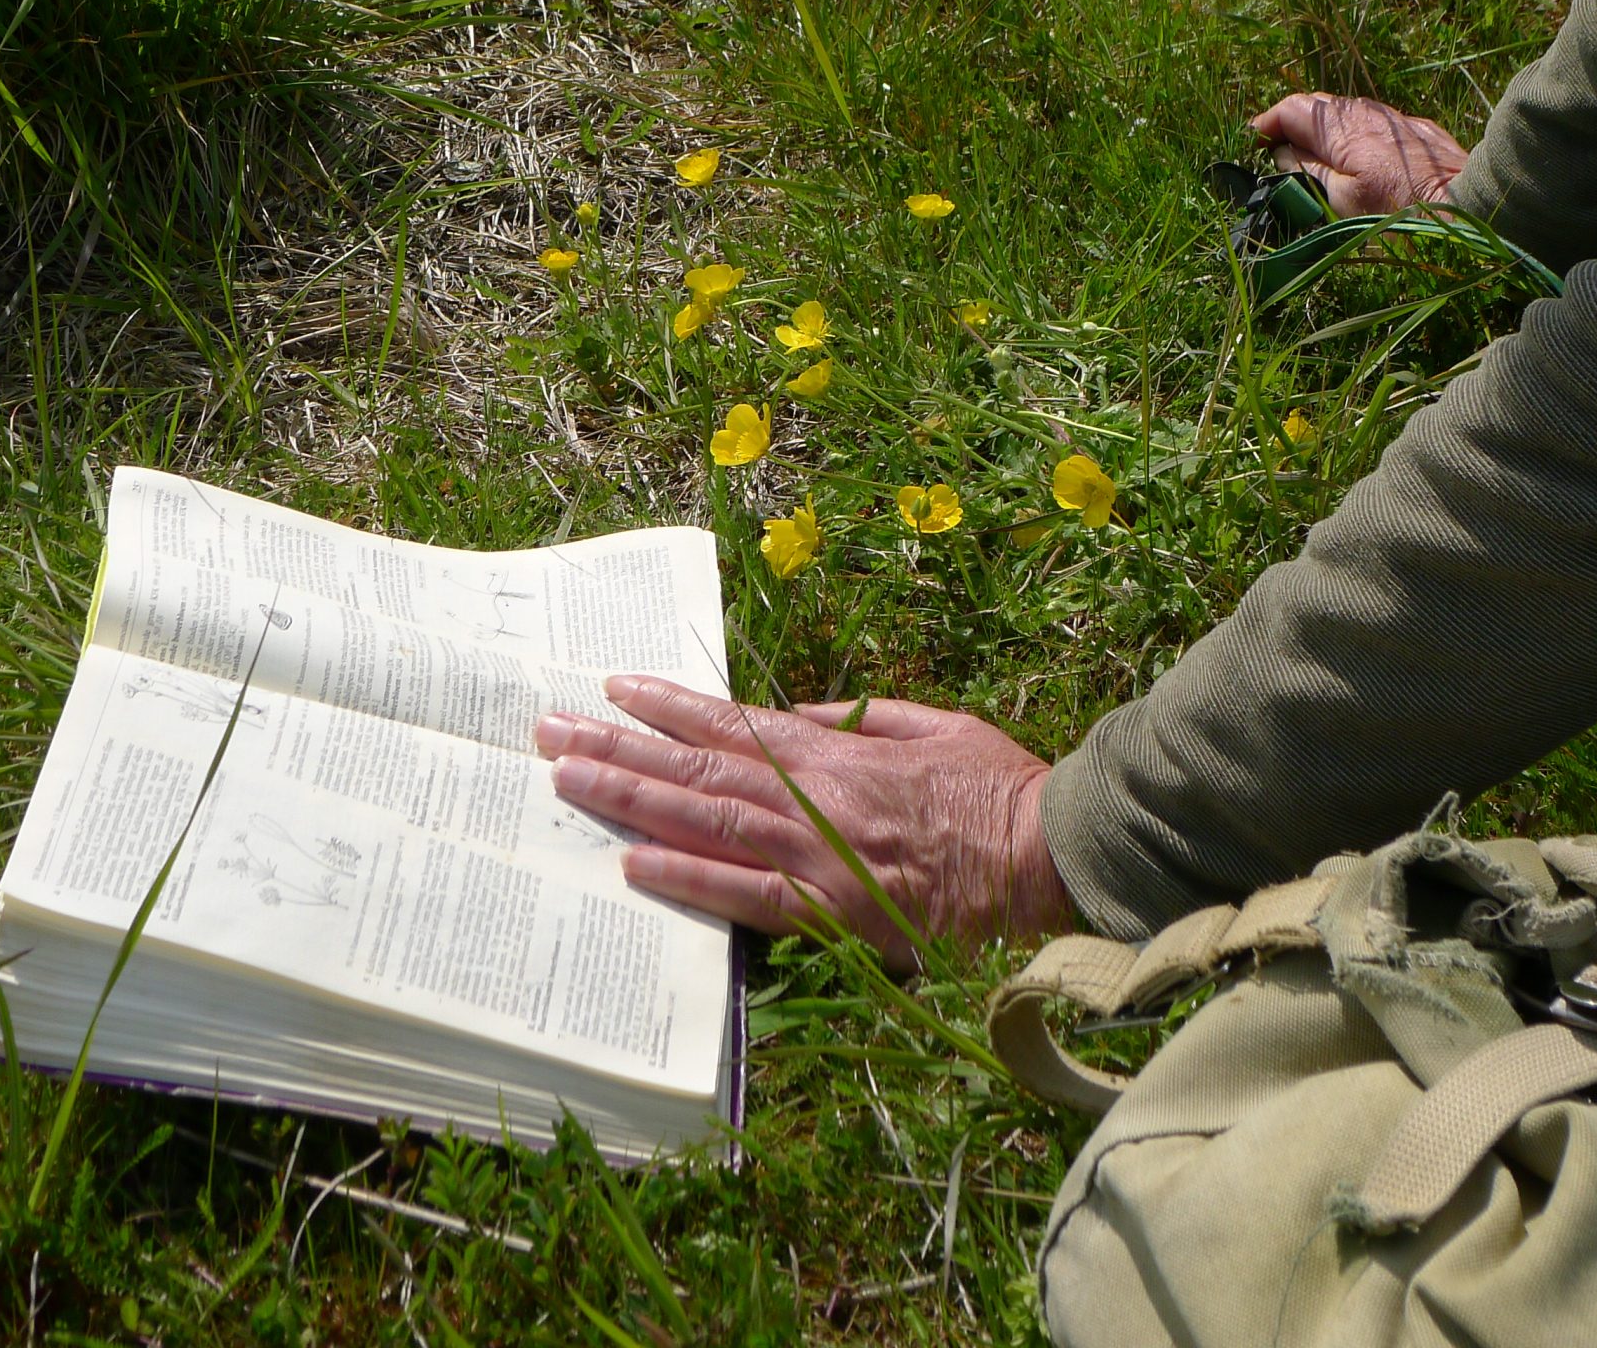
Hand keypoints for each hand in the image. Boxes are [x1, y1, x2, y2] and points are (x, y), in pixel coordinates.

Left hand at [537, 676, 1073, 972]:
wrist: (1047, 854)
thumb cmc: (998, 787)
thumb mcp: (932, 723)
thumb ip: (859, 717)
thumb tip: (794, 715)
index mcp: (838, 751)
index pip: (734, 722)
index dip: (669, 704)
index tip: (612, 689)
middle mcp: (813, 794)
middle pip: (697, 766)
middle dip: (618, 745)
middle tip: (548, 732)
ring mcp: (817, 852)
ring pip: (704, 819)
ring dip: (630, 798)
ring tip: (566, 780)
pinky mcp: (832, 909)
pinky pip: (743, 893)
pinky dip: (686, 876)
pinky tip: (633, 864)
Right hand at [1251, 92, 1466, 217]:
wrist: (1467, 204)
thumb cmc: (1400, 209)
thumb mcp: (1341, 200)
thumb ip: (1307, 172)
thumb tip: (1282, 154)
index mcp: (1339, 127)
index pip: (1290, 109)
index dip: (1267, 124)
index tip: (1254, 143)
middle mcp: (1363, 111)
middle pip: (1316, 107)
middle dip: (1292, 126)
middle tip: (1278, 153)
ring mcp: (1391, 116)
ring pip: (1345, 115)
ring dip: (1323, 131)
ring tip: (1315, 159)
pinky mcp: (1414, 128)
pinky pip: (1372, 124)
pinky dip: (1353, 136)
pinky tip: (1357, 160)